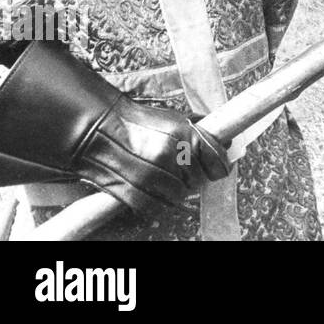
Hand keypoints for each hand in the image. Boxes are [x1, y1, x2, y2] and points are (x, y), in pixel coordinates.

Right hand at [0, 43, 231, 214]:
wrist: (98, 130)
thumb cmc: (140, 121)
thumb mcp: (174, 117)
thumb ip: (200, 129)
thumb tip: (226, 139)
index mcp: (184, 135)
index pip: (217, 160)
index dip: (220, 165)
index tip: (219, 165)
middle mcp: (172, 156)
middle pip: (201, 179)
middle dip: (198, 174)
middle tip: (189, 167)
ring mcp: (153, 177)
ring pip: (182, 194)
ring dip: (180, 188)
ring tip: (171, 176)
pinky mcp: (135, 194)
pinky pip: (160, 206)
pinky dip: (161, 200)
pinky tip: (158, 187)